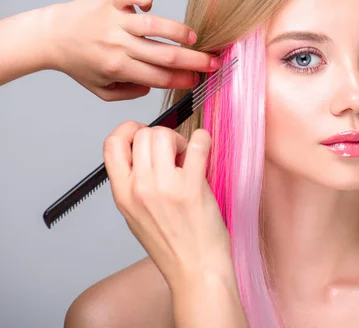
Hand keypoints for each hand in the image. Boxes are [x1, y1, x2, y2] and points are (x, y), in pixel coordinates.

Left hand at [48, 0, 217, 100]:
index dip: (183, 79)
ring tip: (193, 38)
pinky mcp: (111, 1)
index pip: (159, 77)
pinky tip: (151, 5)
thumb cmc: (79, 63)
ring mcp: (116, 21)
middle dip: (194, 61)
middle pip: (164, 55)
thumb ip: (130, 93)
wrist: (51, 36)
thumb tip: (154, 86)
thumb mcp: (102, 90)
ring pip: (155, 26)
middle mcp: (119, 45)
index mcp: (119, 69)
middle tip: (213, 63)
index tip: (198, 79)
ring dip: (178, 32)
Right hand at [103, 121, 233, 288]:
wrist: (195, 271)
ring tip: (187, 157)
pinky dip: (203, 139)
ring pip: (164, 134)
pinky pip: (197, 144)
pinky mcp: (193, 187)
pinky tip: (204, 149)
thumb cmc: (172, 247)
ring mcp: (165, 187)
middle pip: (142, 134)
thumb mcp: (136, 216)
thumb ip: (135, 184)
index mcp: (123, 194)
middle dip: (160, 135)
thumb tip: (145, 153)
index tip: (142, 132)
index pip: (111, 145)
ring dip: (179, 138)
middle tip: (174, 152)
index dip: (127, 130)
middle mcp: (140, 188)